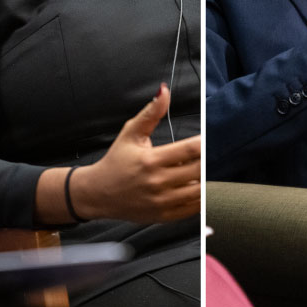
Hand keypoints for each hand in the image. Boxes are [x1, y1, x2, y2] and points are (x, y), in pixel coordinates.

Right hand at [73, 84, 200, 222]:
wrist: (97, 194)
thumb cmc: (116, 161)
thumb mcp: (130, 133)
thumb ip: (151, 112)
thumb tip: (164, 90)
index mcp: (151, 160)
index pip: (190, 149)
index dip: (204, 143)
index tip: (208, 138)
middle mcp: (157, 183)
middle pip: (198, 170)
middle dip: (207, 161)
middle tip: (209, 154)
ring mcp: (161, 202)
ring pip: (198, 192)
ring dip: (205, 180)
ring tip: (201, 170)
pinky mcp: (163, 216)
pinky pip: (192, 209)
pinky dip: (200, 198)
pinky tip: (196, 186)